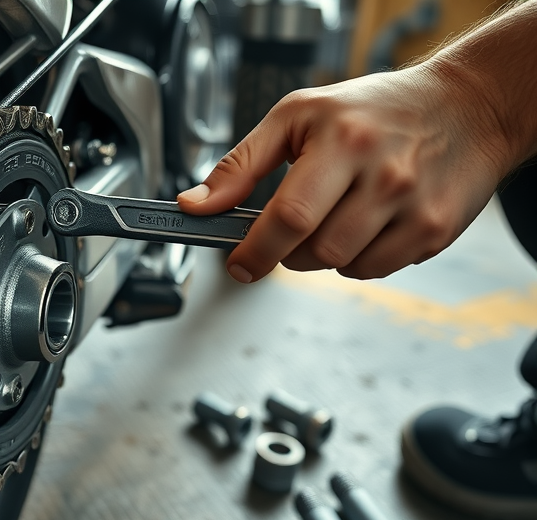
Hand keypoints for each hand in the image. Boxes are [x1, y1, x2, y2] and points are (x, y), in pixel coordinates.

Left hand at [177, 65, 514, 282]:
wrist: (466, 107)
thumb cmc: (373, 110)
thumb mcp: (297, 116)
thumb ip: (240, 164)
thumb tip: (196, 205)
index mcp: (343, 142)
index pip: (289, 217)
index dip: (255, 250)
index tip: (238, 264)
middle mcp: (384, 175)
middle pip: (315, 251)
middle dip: (289, 251)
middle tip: (293, 227)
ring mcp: (414, 207)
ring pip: (344, 267)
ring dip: (324, 255)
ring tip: (336, 215)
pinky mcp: (436, 231)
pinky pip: (378, 270)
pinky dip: (360, 258)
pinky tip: (368, 223)